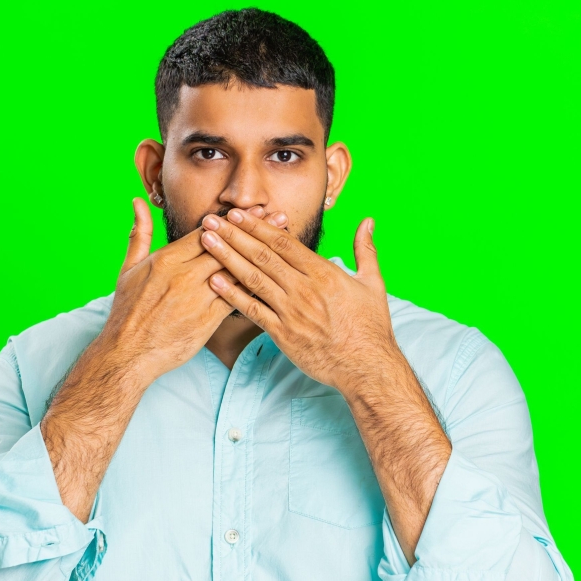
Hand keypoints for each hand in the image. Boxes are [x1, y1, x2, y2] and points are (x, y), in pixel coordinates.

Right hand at [99, 199, 288, 385]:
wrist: (128, 353)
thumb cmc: (128, 311)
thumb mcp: (129, 269)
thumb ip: (140, 234)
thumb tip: (138, 202)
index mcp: (167, 259)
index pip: (205, 233)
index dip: (232, 220)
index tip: (253, 209)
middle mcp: (183, 275)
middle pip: (226, 247)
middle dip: (255, 231)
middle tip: (280, 217)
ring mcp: (197, 297)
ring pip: (235, 271)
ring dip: (262, 255)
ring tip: (284, 243)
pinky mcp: (207, 319)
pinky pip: (237, 299)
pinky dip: (255, 288)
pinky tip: (274, 279)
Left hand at [198, 208, 400, 391]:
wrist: (367, 367)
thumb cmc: (370, 327)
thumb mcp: (373, 283)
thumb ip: (365, 250)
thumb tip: (367, 221)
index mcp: (324, 274)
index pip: (284, 243)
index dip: (258, 226)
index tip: (238, 213)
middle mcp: (304, 290)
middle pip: (263, 255)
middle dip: (234, 234)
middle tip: (212, 219)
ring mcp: (291, 312)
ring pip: (253, 278)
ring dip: (227, 257)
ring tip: (207, 241)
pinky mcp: (282, 334)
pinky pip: (252, 311)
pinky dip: (232, 295)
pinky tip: (214, 281)